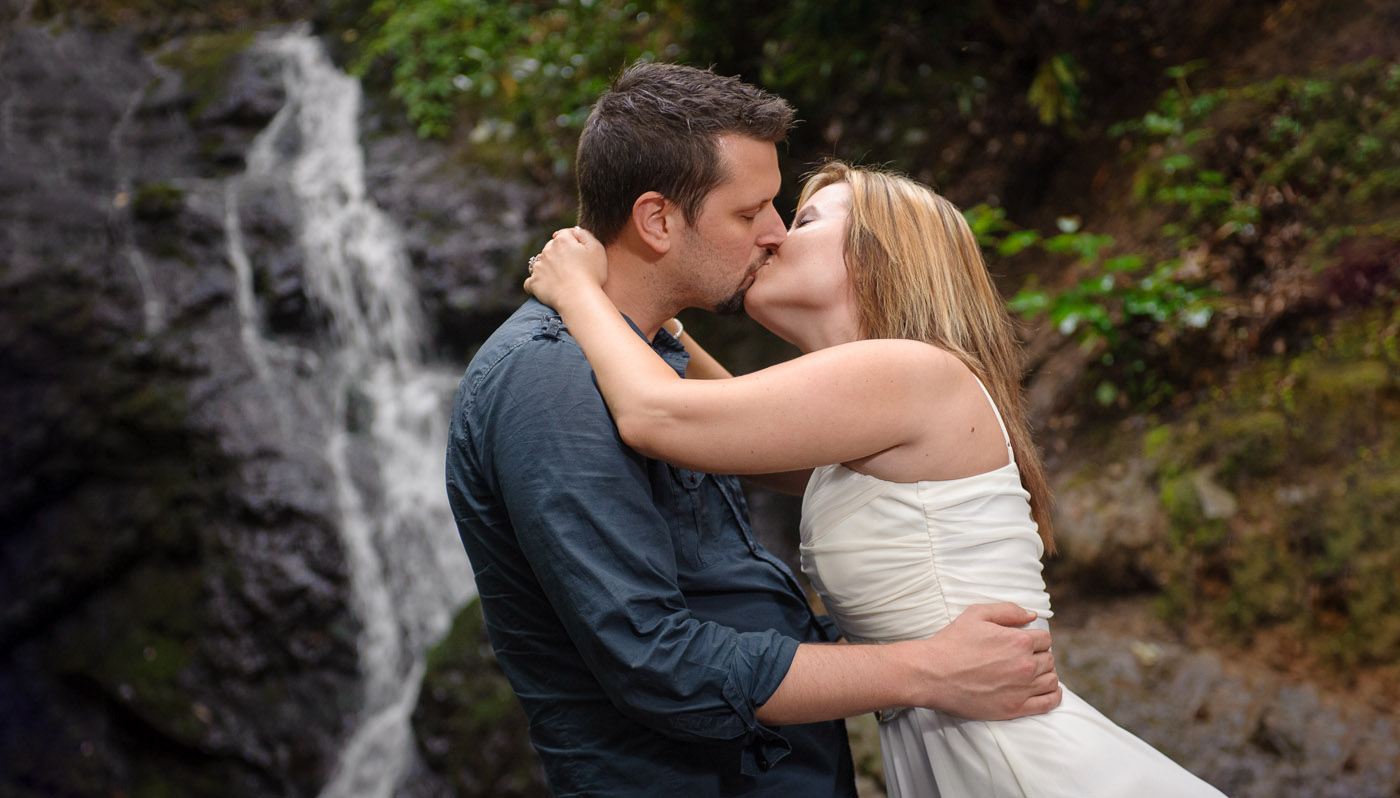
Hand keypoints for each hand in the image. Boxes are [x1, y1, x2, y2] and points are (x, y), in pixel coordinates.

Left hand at [523, 227, 606, 309]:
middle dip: (558, 254)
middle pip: (550, 248)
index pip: (563, 235)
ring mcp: (538, 267)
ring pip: (540, 263)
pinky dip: (536, 284)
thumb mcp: (596, 248)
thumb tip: (573, 231)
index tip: (577, 252)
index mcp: (562, 241)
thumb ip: (585, 234)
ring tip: (558, 279)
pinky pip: (530, 281)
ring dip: (546, 268)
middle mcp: (547, 251)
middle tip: (570, 268)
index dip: (571, 242)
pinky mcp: (533, 283)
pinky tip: (544, 288)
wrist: (578, 298)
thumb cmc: (591, 274)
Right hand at [911, 603, 1060, 719]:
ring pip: (1052, 680)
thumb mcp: (976, 614)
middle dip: (1039, 656)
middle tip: (1022, 658)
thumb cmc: (952, 643)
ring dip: (1045, 674)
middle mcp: (1025, 665)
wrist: (932, 674)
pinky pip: (1048, 703)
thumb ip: (1008, 611)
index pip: (1044, 639)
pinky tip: (1047, 690)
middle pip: (1049, 659)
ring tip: (1032, 673)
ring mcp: (1021, 689)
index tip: (1023, 643)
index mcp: (1019, 641)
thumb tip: (1032, 614)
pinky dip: (1053, 696)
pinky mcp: (1014, 709)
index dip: (1034, 639)